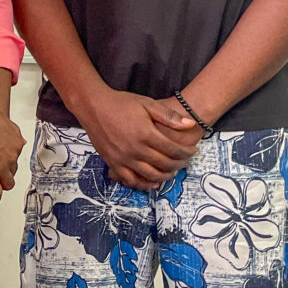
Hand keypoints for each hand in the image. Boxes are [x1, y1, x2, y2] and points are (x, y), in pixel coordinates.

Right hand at [0, 103, 24, 203]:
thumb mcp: (2, 119)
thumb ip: (9, 128)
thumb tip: (14, 133)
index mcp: (15, 142)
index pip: (16, 157)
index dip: (8, 161)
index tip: (4, 163)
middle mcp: (12, 155)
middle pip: (13, 170)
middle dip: (7, 174)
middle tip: (1, 177)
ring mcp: (2, 167)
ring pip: (7, 183)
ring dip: (3, 186)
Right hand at [78, 90, 197, 190]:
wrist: (94, 107)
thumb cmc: (121, 103)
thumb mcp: (147, 104)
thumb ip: (168, 116)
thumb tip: (190, 124)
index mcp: (145, 133)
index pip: (173, 149)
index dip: (186, 152)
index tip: (193, 151)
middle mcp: (135, 149)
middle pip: (164, 164)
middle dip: (179, 164)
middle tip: (185, 162)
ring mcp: (123, 159)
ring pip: (150, 175)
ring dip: (165, 176)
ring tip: (173, 171)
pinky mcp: (113, 164)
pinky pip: (131, 180)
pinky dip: (144, 184)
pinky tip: (153, 182)